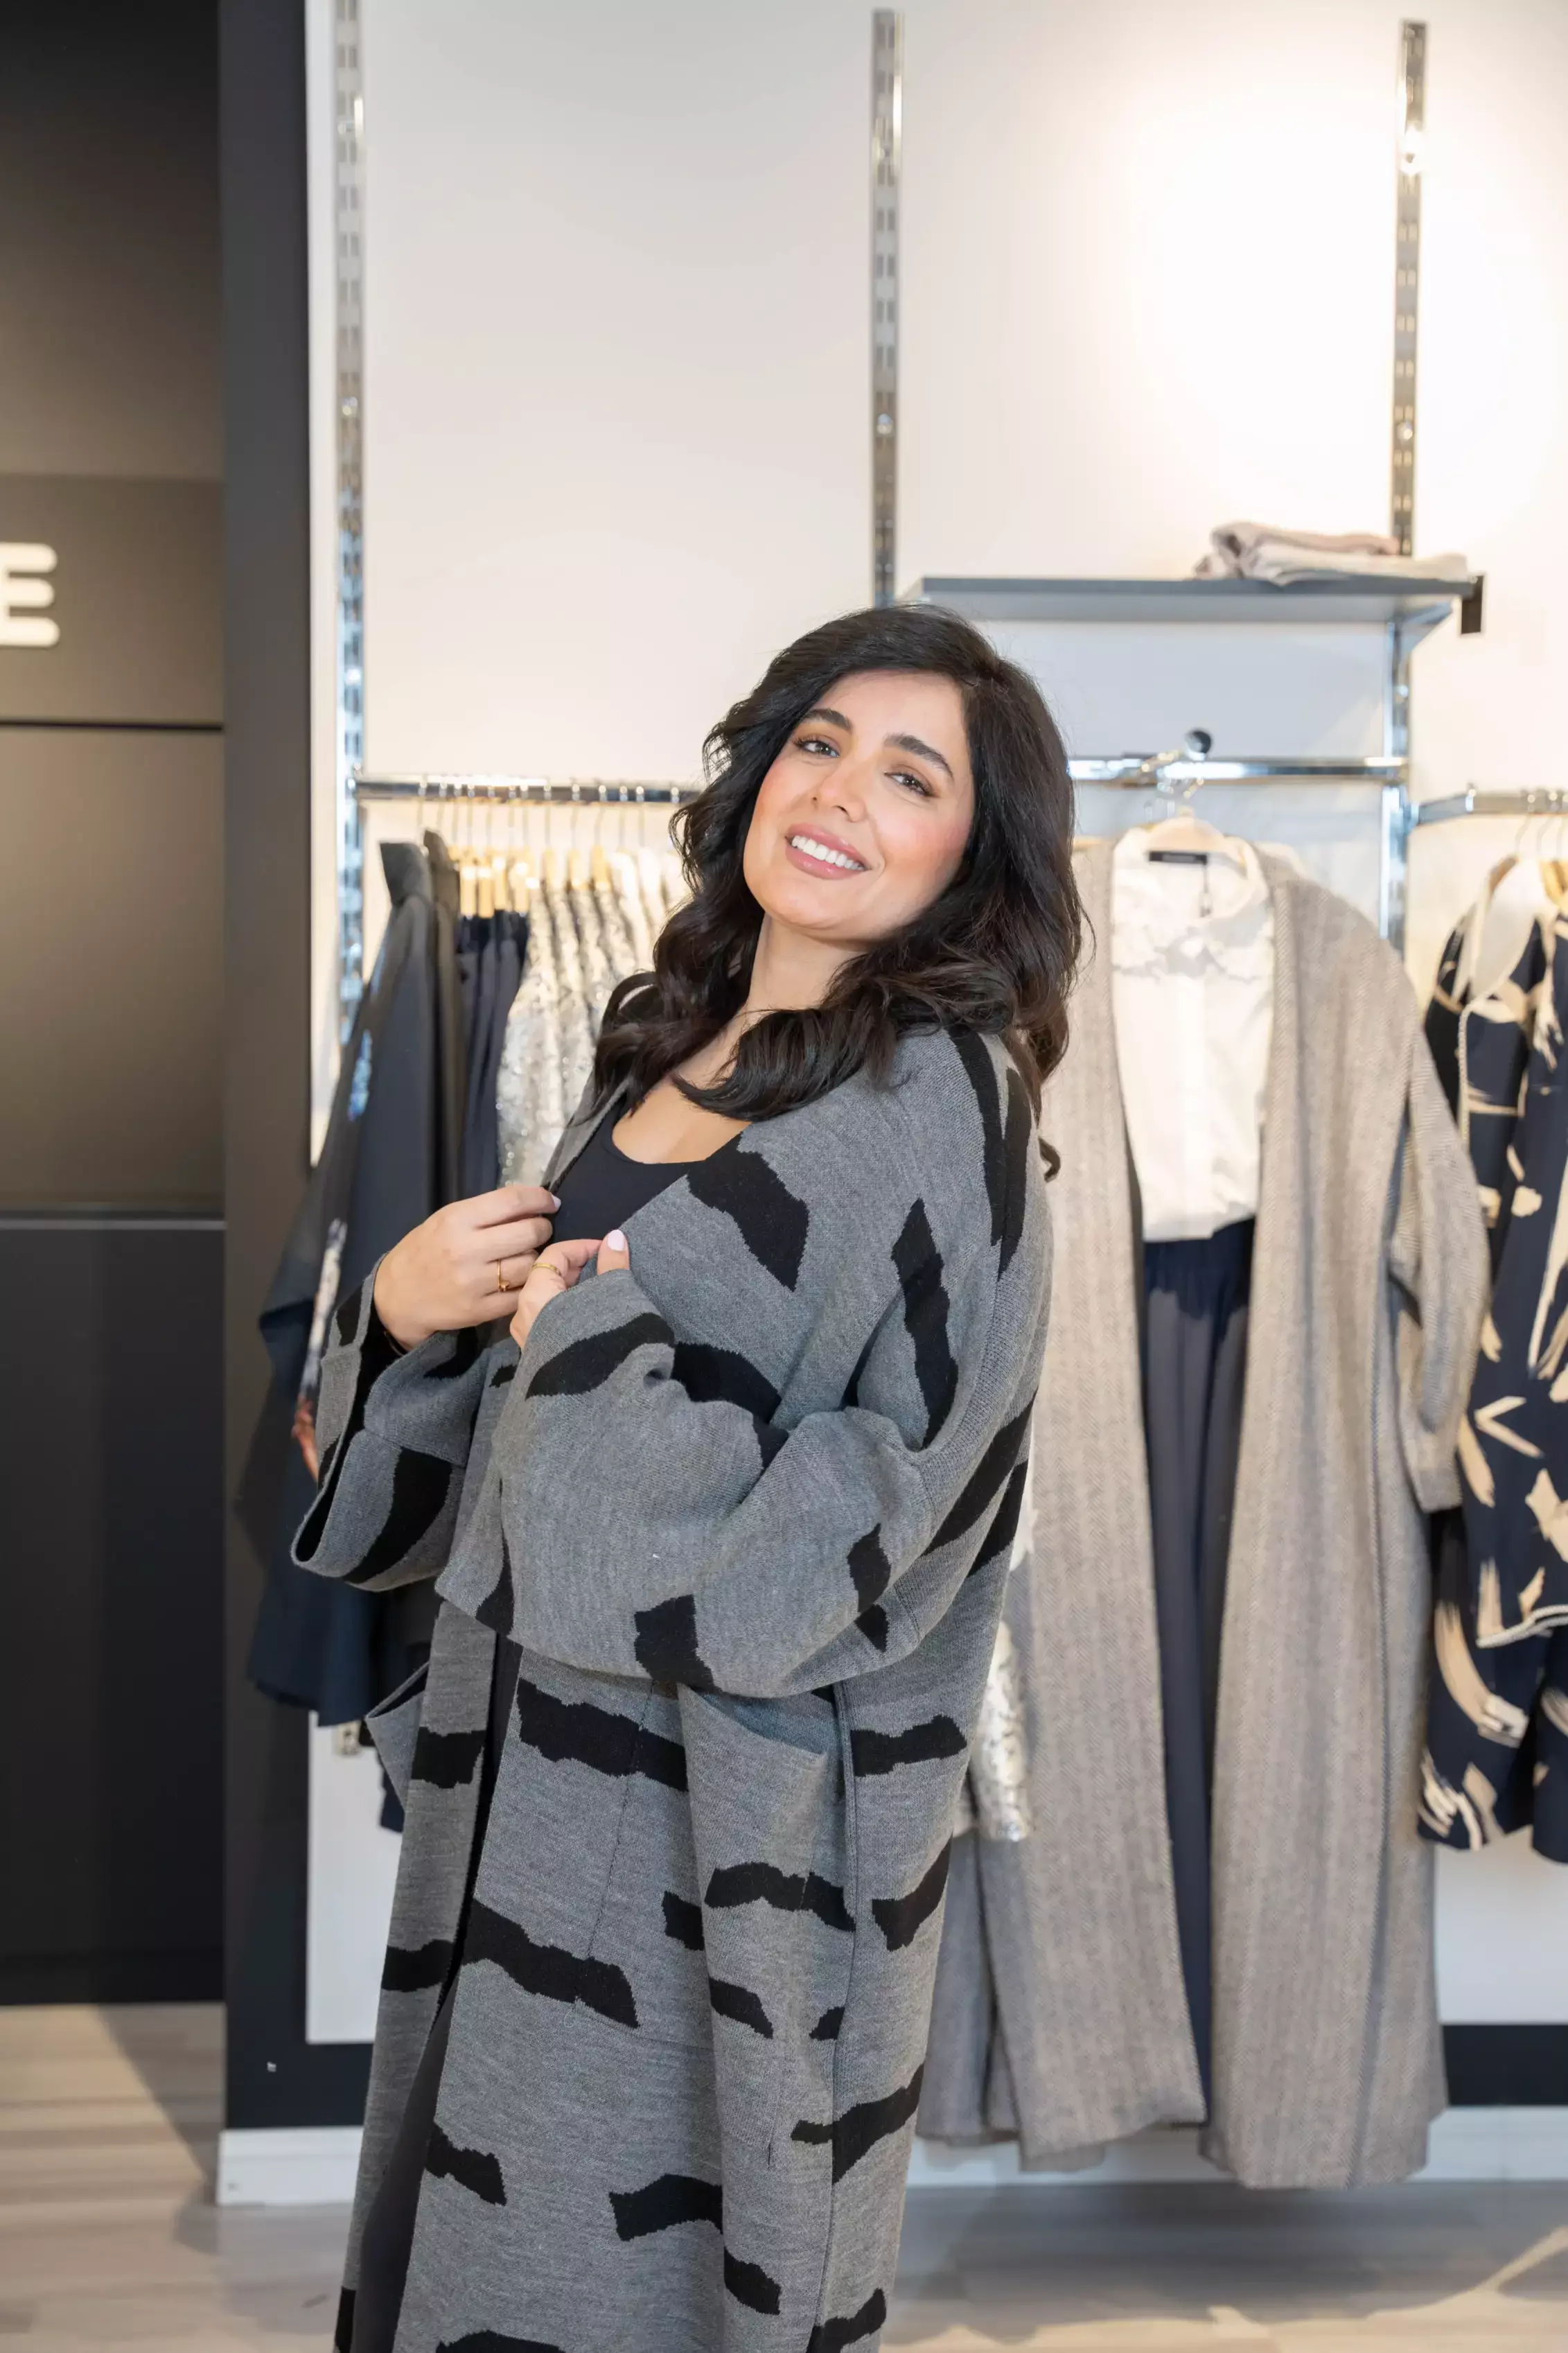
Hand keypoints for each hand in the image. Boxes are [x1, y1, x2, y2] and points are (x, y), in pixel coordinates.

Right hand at [373, 1185, 559, 1347]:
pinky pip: (521, 1294)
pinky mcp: (480, 1310)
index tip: (550, 1203)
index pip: (513, 1201)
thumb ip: (485, 1212)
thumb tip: (532, 1204)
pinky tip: (521, 1279)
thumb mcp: (446, 1220)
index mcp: (457, 1219)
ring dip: (537, 1258)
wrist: (397, 1297)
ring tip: (526, 1255)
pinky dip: (528, 1284)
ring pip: (530, 1264)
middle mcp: (467, 1249)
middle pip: (529, 1233)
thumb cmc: (425, 1251)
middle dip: (542, 1229)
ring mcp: (474, 1282)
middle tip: (539, 1231)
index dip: (540, 1199)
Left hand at [509, 1229, 630, 1348]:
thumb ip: (612, 1266)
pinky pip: (550, 1322)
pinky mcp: (539, 1357)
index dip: (583, 1247)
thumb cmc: (600, 1342)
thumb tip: (614, 1237)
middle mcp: (524, 1316)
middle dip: (578, 1269)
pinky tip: (592, 1317)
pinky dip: (570, 1311)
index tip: (608, 1250)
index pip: (553, 1256)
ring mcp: (529, 1339)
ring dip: (575, 1292)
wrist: (591, 1402)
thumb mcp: (613, 1299)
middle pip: (546, 1278)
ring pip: (548, 1302)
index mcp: (535, 1297)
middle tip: (607, 1269)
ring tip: (603, 1292)